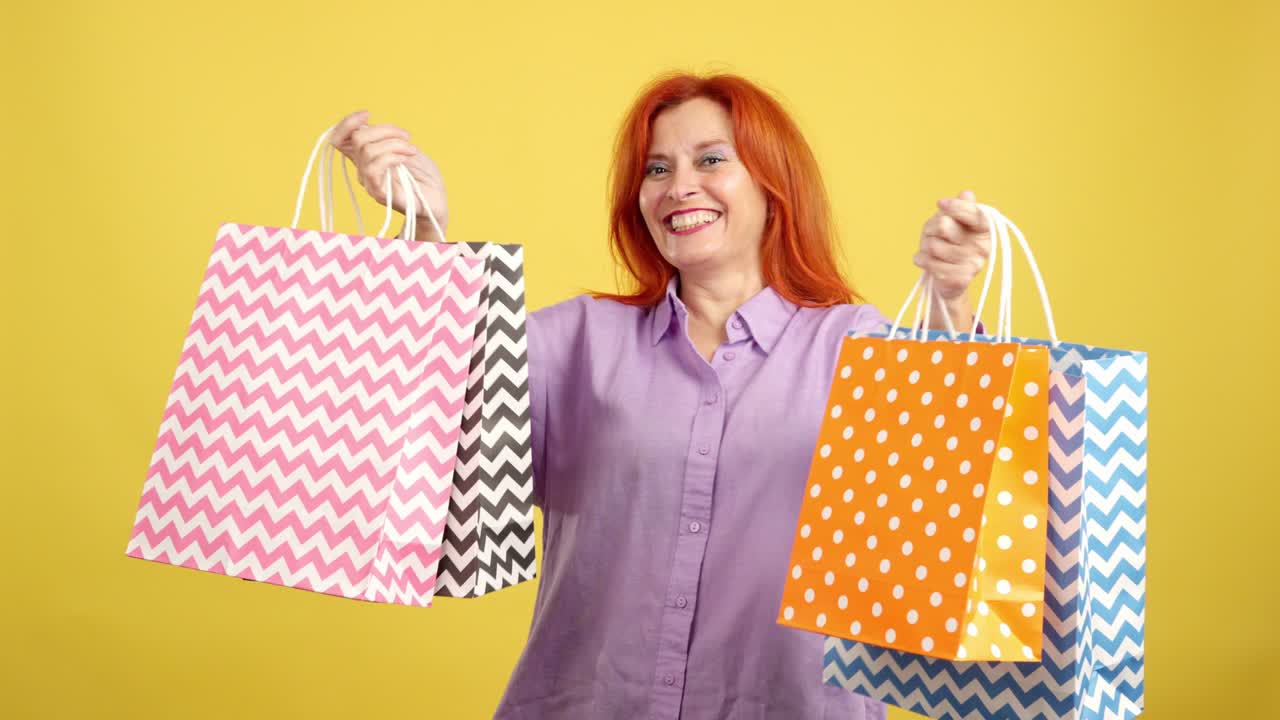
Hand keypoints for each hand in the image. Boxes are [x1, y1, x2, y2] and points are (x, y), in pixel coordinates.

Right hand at [330, 110, 448, 237]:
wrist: (436, 201)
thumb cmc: (423, 175)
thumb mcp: (403, 146)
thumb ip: (384, 137)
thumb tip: (366, 125)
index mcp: (366, 157)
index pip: (339, 139)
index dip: (347, 123)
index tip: (367, 114)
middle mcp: (363, 169)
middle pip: (357, 138)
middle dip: (385, 129)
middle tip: (407, 136)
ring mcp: (369, 182)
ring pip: (367, 150)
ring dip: (395, 144)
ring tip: (412, 150)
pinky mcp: (378, 192)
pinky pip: (374, 168)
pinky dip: (392, 157)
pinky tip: (406, 159)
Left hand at [913, 190, 991, 301]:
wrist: (948, 280)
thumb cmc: (950, 244)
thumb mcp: (954, 222)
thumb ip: (960, 208)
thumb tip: (967, 194)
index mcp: (984, 230)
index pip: (974, 214)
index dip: (957, 207)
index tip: (940, 203)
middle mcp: (982, 247)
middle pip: (944, 225)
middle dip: (931, 228)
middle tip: (933, 234)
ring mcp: (972, 265)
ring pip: (932, 245)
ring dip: (924, 245)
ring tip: (931, 250)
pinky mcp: (959, 280)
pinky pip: (927, 262)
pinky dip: (920, 259)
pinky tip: (928, 262)